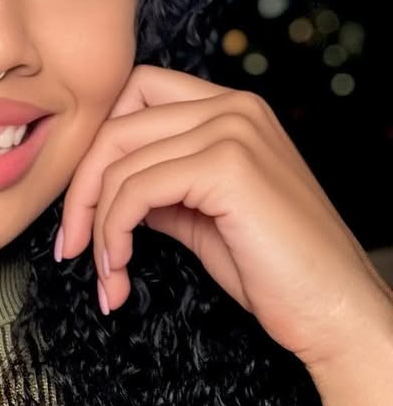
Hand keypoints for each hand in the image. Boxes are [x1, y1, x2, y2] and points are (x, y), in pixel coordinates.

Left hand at [57, 64, 392, 378]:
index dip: (96, 148)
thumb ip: (158, 187)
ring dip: (96, 227)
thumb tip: (103, 189)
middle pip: (115, 124)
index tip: (81, 206)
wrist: (334, 311)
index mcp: (230, 109)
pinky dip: (113, 235)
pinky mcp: (227, 166)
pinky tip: (119, 272)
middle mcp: (232, 107)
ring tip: (106, 274)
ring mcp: (231, 131)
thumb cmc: (273, 271)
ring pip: (119, 162)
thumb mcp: (201, 216)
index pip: (133, 95)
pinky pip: (135, 191)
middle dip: (80, 190)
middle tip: (70, 245)